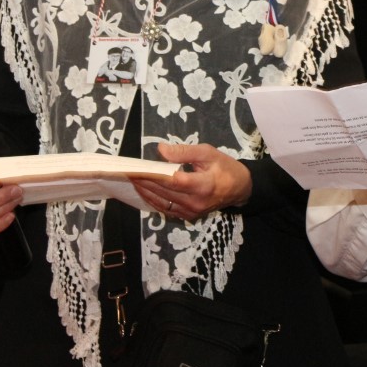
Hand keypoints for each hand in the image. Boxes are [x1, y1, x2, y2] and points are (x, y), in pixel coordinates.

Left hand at [133, 142, 252, 220]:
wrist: (239, 189)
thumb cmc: (225, 167)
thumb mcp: (208, 153)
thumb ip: (184, 152)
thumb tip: (161, 150)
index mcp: (203, 185)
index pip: (173, 181)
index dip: (153, 175)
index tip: (137, 168)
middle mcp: (195, 202)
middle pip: (164, 192)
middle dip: (144, 182)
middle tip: (127, 172)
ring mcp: (191, 212)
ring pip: (162, 203)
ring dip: (145, 192)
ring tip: (132, 181)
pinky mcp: (188, 216)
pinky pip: (166, 209)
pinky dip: (153, 200)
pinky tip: (144, 191)